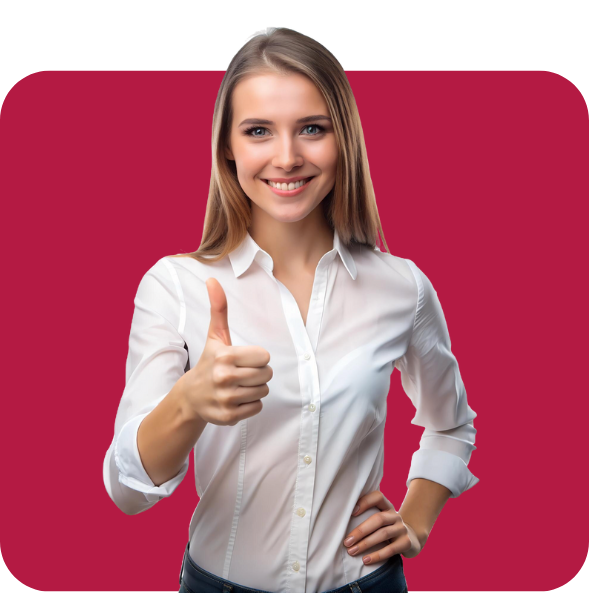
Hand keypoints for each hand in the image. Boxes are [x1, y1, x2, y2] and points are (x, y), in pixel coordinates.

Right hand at [179, 277, 272, 425]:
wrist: (190, 396)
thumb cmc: (209, 361)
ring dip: (255, 388)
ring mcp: (226, 399)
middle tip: (241, 373)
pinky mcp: (228, 417)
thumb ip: (218, 308)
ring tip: (238, 385)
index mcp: (224, 356)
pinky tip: (236, 398)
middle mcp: (224, 379)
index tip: (243, 359)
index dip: (257, 358)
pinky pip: (257, 407)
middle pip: (266, 374)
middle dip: (258, 373)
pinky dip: (250, 404)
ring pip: (263, 391)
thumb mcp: (215, 336)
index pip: (264, 357)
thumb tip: (212, 280)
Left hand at [343, 490, 423, 564]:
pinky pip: (391, 549)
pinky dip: (377, 555)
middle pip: (378, 519)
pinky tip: (365, 560)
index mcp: (387, 506)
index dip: (365, 502)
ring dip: (365, 544)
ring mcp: (402, 528)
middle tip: (346, 541)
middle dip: (360, 531)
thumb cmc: (386, 528)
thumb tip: (341, 520)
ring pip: (383, 534)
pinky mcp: (407, 543)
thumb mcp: (380, 519)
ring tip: (352, 551)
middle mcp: (395, 515)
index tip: (351, 512)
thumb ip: (366, 516)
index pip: (378, 496)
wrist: (411, 539)